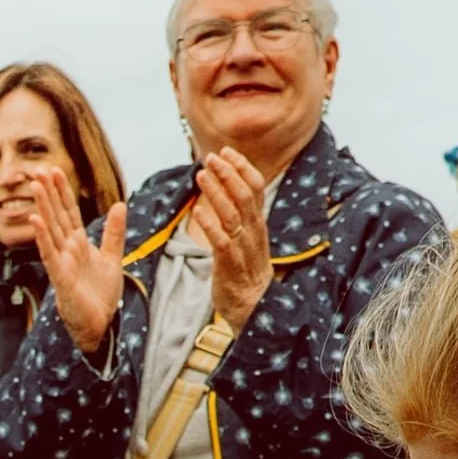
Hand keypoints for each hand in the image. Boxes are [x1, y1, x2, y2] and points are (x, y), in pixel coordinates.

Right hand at [28, 168, 125, 358]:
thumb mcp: (113, 257)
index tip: (55, 171)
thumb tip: (120, 204)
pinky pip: (50, 255)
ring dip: (43, 208)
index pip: (69, 212)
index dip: (63, 192)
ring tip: (36, 187)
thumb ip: (114, 232)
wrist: (101, 323)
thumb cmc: (101, 294)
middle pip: (57, 216)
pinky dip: (43, 238)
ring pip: (51, 230)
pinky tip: (36, 221)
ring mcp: (62, 262)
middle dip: (49, 193)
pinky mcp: (61, 278)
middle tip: (38, 170)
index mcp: (79, 244)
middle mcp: (68, 250)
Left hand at [188, 146, 272, 326]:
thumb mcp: (247, 238)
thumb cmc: (246, 271)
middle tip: (210, 156)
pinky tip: (199, 212)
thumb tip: (227, 190)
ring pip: (232, 214)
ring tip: (201, 175)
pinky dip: (211, 225)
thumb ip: (240, 215)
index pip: (255, 187)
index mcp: (258, 223)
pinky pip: (221, 242)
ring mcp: (244, 248)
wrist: (254, 308)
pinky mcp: (230, 265)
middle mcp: (254, 232)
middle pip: (245, 195)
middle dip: (228, 173)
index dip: (241, 167)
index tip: (226, 151)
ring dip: (217, 193)